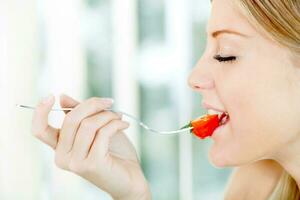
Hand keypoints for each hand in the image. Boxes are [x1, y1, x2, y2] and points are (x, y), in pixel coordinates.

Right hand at [31, 94, 150, 199]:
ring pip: (88, 124)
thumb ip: (79, 114)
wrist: (130, 177)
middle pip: (71, 119)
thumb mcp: (95, 127)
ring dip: (108, 115)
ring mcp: (76, 163)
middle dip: (93, 104)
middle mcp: (62, 157)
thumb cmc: (113, 151)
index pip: (39, 130)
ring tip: (119, 117)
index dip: (40, 112)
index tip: (51, 95)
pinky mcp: (92, 164)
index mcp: (60, 147)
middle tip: (109, 102)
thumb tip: (63, 97)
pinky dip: (116, 124)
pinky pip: (103, 133)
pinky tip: (124, 125)